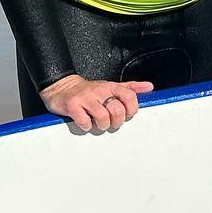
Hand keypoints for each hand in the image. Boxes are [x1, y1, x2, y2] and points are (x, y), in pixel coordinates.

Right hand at [39, 74, 154, 132]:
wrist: (62, 87)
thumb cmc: (89, 90)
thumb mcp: (111, 86)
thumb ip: (130, 87)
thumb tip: (149, 87)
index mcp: (111, 86)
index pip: (130, 96)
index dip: (132, 109)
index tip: (128, 114)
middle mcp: (99, 91)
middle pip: (117, 110)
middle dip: (117, 121)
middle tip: (112, 122)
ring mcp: (85, 98)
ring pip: (102, 117)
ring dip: (103, 125)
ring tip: (99, 124)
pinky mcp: (72, 106)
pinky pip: (84, 121)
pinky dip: (87, 126)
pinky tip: (86, 123)